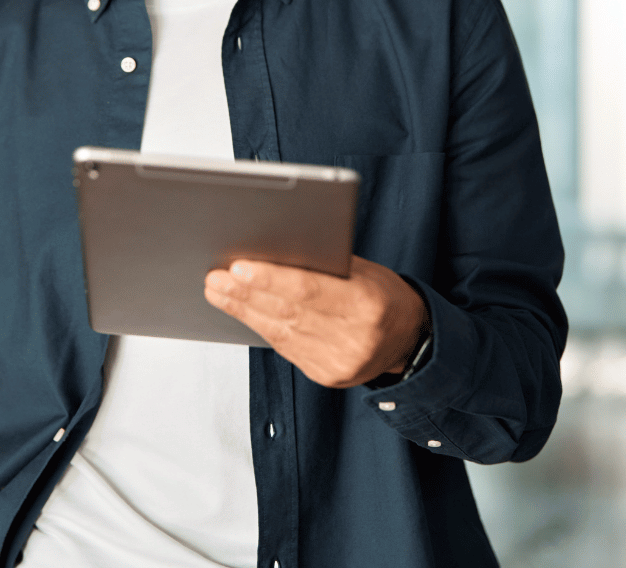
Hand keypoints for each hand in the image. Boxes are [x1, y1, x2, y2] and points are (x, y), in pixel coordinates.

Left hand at [204, 256, 428, 387]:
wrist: (409, 340)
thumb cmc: (382, 295)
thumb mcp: (362, 271)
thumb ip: (323, 265)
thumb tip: (271, 252)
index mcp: (366, 304)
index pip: (310, 290)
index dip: (271, 280)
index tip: (239, 267)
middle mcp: (354, 338)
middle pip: (289, 312)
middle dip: (246, 294)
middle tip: (216, 278)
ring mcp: (339, 362)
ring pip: (280, 331)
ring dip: (244, 309)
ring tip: (218, 291)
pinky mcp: (327, 375)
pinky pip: (285, 347)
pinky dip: (260, 326)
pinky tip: (241, 310)